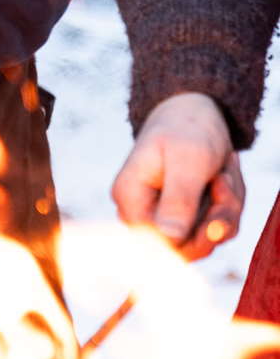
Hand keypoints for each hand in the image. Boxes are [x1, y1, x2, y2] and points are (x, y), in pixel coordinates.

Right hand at [111, 92, 244, 260]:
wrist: (193, 111)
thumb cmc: (186, 128)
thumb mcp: (188, 159)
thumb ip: (179, 200)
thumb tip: (169, 240)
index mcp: (130, 198)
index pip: (159, 244)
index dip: (196, 234)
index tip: (218, 191)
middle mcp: (140, 214)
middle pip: (186, 247)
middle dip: (218, 216)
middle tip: (225, 178)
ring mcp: (162, 220)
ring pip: (205, 241)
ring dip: (227, 208)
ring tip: (225, 171)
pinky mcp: (182, 221)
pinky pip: (213, 232)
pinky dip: (228, 207)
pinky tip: (223, 179)